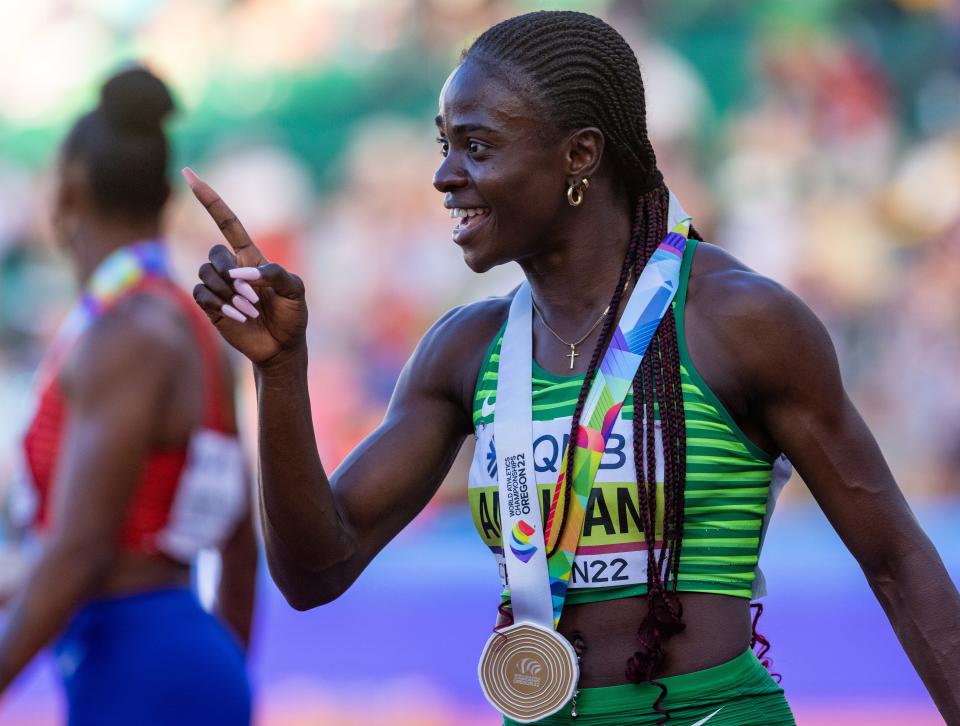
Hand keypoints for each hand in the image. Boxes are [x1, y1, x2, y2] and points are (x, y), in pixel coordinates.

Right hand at [185, 168, 307, 364]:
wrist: (282, 347)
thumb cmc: (292, 316)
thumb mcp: (296, 291)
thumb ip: (277, 274)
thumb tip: (245, 274)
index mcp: (251, 257)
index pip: (226, 222)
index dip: (209, 199)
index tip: (188, 174)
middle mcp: (231, 268)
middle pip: (214, 253)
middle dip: (232, 274)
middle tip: (255, 299)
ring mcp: (219, 287)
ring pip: (205, 274)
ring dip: (228, 293)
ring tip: (248, 310)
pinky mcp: (210, 306)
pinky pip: (202, 295)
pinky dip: (220, 305)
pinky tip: (237, 318)